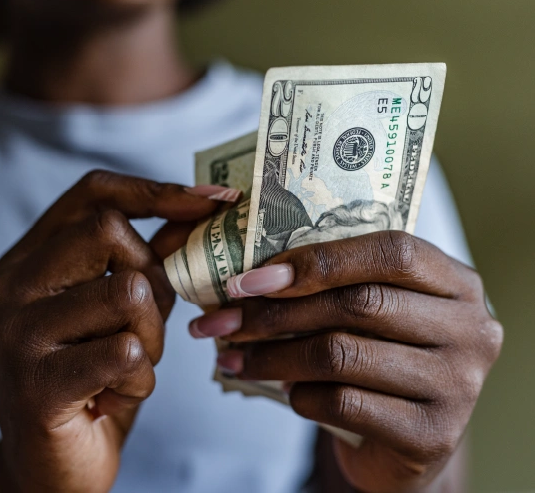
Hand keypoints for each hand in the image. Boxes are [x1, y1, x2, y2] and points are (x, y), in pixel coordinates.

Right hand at [0, 171, 219, 492]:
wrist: (50, 467)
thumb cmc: (93, 378)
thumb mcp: (120, 311)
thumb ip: (146, 262)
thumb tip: (199, 210)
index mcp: (27, 259)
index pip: (91, 192)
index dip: (156, 190)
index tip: (213, 200)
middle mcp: (10, 285)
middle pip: (108, 230)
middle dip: (153, 278)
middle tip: (144, 324)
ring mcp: (15, 332)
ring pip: (126, 292)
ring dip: (151, 336)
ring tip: (129, 365)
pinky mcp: (35, 382)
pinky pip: (126, 353)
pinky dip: (141, 378)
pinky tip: (116, 395)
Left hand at [188, 231, 502, 492]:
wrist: (407, 438)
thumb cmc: (379, 355)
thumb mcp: (370, 310)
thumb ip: (332, 285)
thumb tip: (245, 275)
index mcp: (456, 282)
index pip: (390, 252)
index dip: (316, 260)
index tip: (250, 278)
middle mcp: (470, 329)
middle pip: (359, 304)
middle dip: (275, 312)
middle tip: (221, 320)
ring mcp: (457, 385)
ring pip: (342, 355)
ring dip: (273, 357)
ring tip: (232, 357)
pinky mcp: (433, 436)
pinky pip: (344, 404)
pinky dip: (300, 396)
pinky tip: (284, 391)